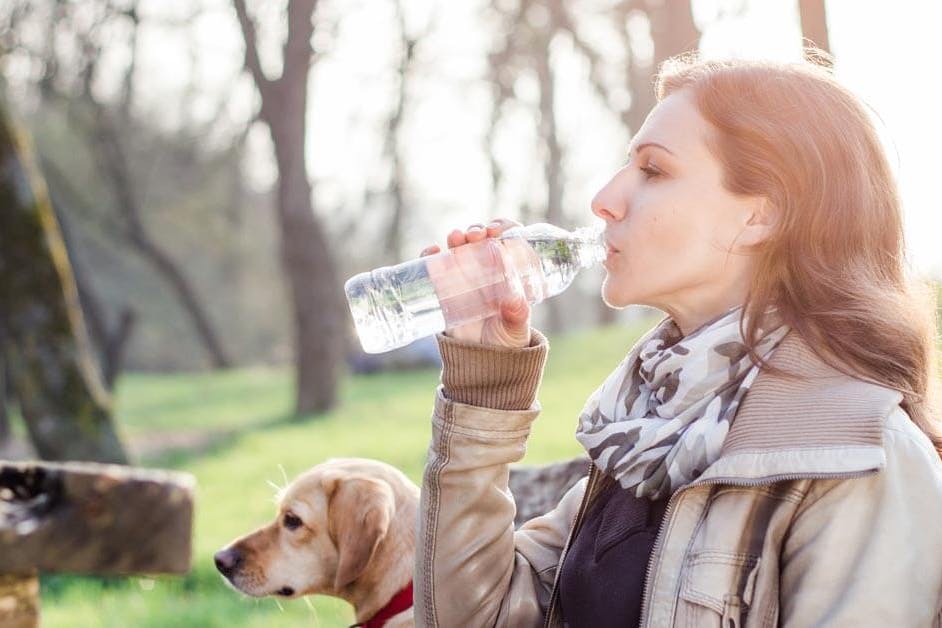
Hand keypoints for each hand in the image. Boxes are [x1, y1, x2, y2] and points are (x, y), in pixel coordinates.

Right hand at [420, 218, 531, 347]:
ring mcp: (466, 276)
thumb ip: (517, 315)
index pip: (510, 238)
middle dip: (478, 230)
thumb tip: (514, 301)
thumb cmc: (507, 340)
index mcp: (510, 271)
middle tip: (476, 235)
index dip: (503, 227)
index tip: (496, 231)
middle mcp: (488, 268)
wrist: (482, 361)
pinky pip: (436, 265)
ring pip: (460, 247)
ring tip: (456, 238)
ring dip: (457, 236)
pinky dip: (431, 254)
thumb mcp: (515, 327)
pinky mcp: (446, 287)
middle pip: (482, 238)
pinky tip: (432, 251)